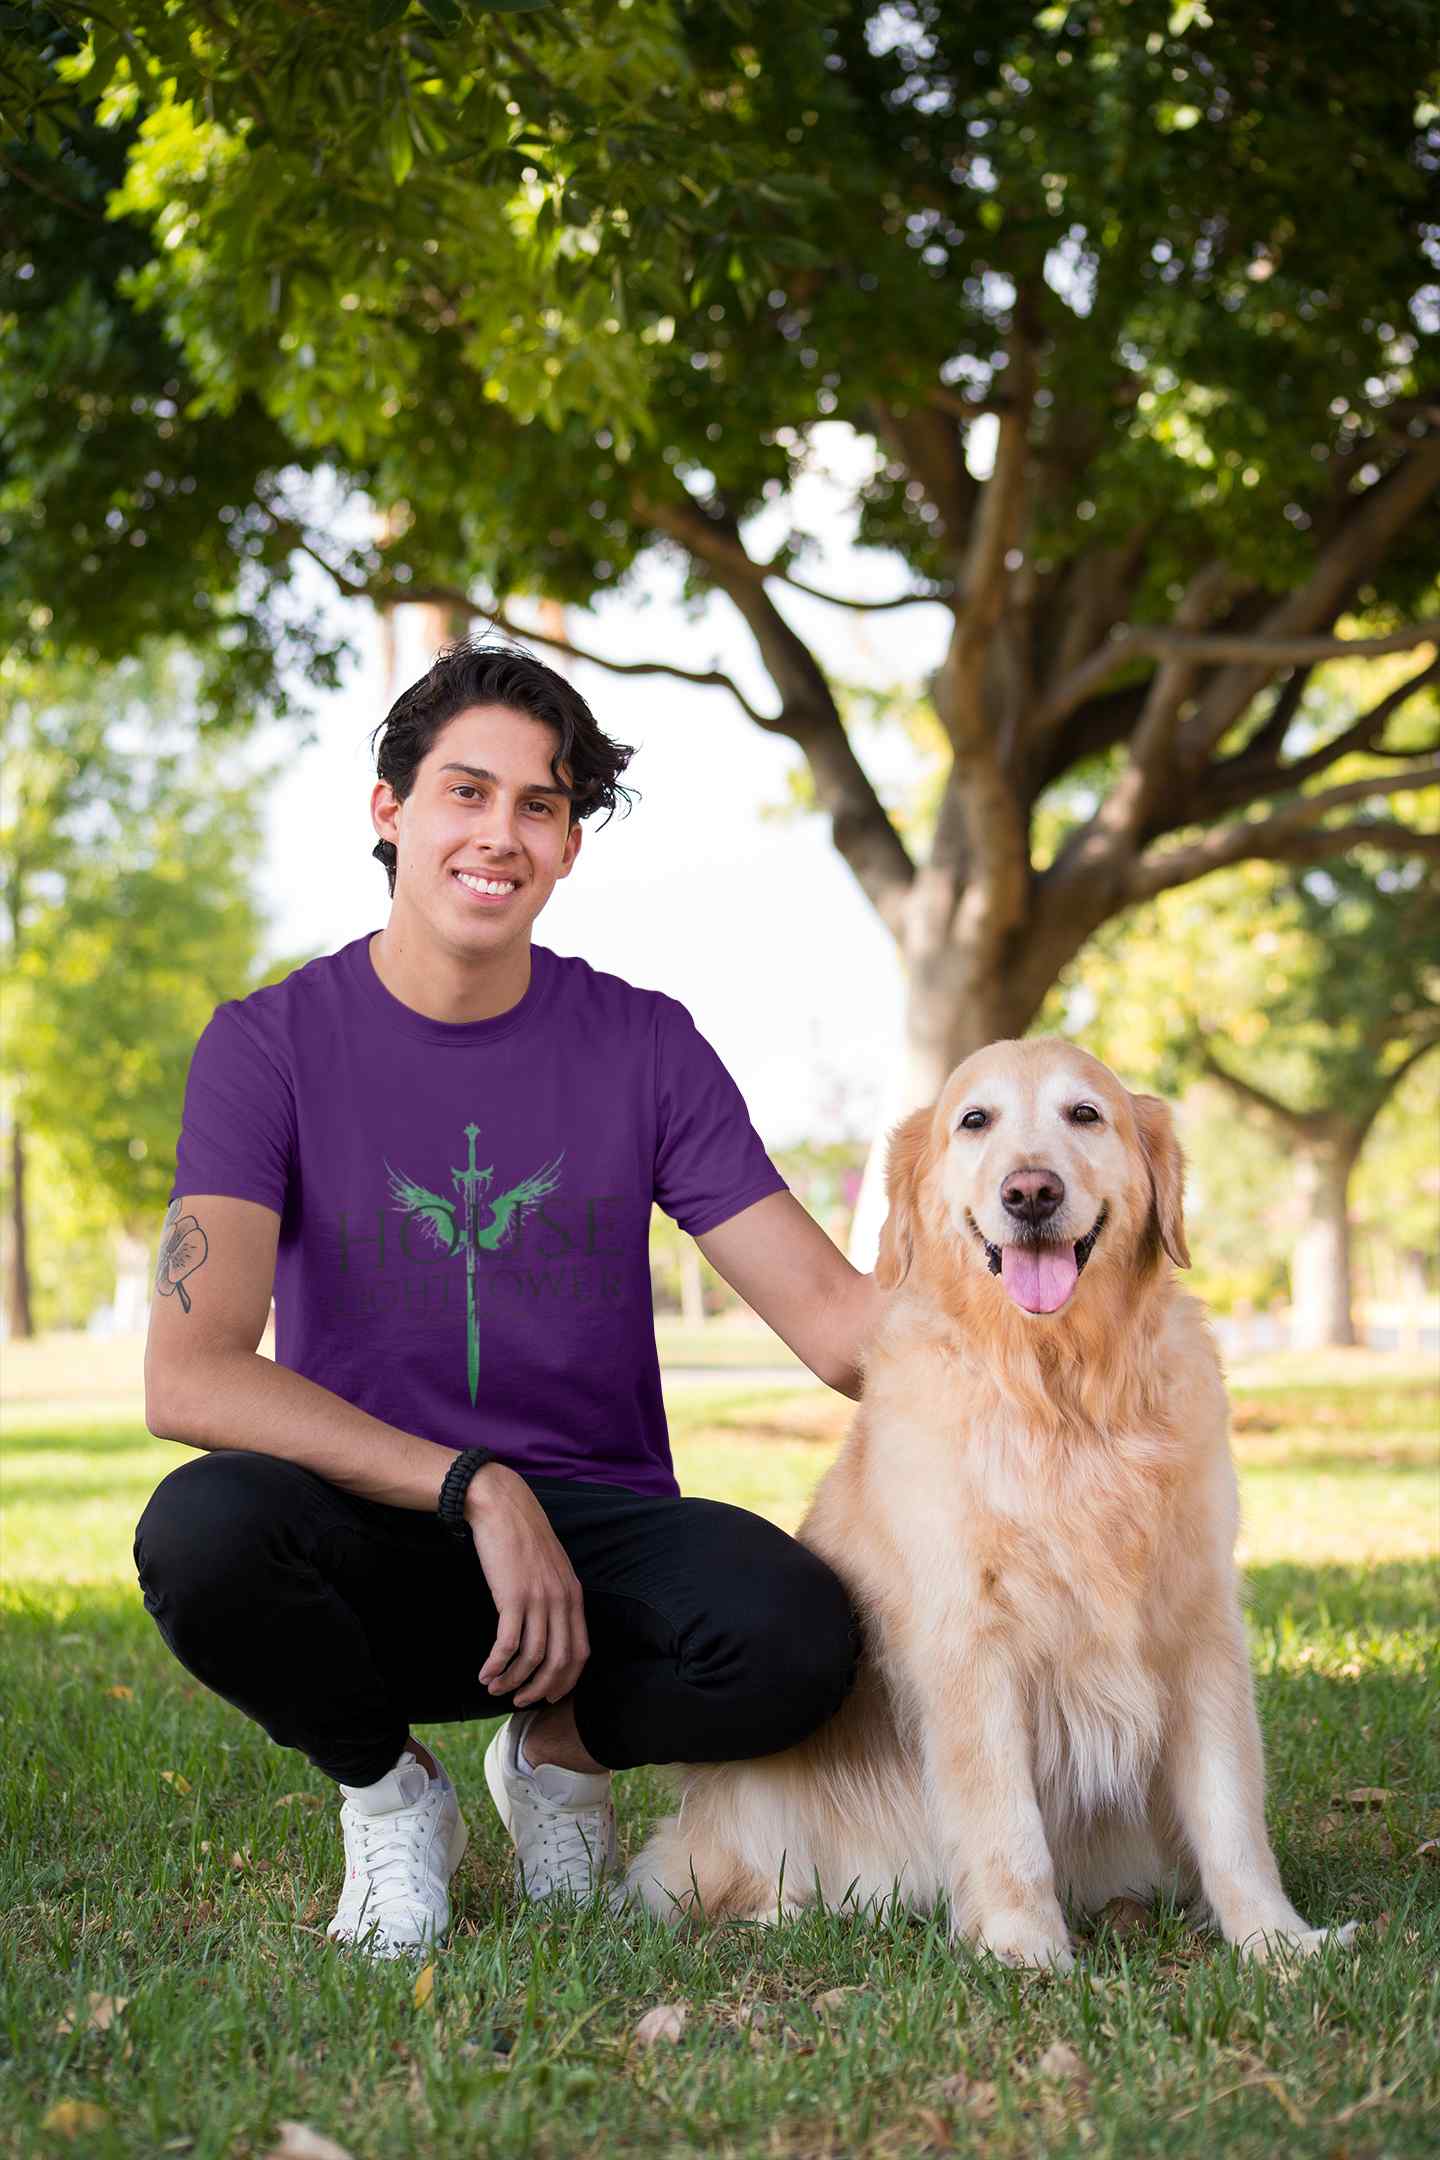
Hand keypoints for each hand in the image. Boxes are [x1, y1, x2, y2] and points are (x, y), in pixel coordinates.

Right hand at [465, 1463, 589, 1708]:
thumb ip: (555, 1595)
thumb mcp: (550, 1567)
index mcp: (574, 1595)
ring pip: (532, 1658)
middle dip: (540, 1689)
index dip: (566, 1681)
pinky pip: (507, 1645)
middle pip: (560, 1662)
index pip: (580, 1652)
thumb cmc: (522, 1536)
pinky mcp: (512, 1597)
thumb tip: (549, 1628)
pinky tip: (484, 1673)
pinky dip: (496, 1666)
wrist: (502, 1506)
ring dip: (512, 1681)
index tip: (548, 1695)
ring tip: (495, 1688)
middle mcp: (561, 1600)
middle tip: (520, 1700)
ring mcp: (539, 1599)